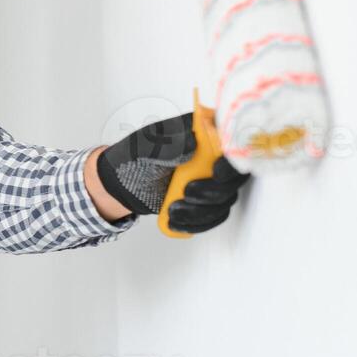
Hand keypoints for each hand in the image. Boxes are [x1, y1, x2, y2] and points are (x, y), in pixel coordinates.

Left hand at [95, 110, 250, 226]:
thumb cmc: (133, 157)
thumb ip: (169, 144)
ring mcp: (211, 179)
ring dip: (202, 210)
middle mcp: (212, 156)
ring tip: (173, 210)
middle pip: (235, 176)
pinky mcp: (206, 200)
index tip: (216, 172)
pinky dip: (198, 223)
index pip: (232, 142)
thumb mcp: (145, 146)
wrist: (122, 184)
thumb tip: (193, 141)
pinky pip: (215, 215)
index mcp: (202, 133)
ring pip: (225, 199)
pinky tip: (177, 221)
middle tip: (187, 193)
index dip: (230, 160)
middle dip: (213, 191)